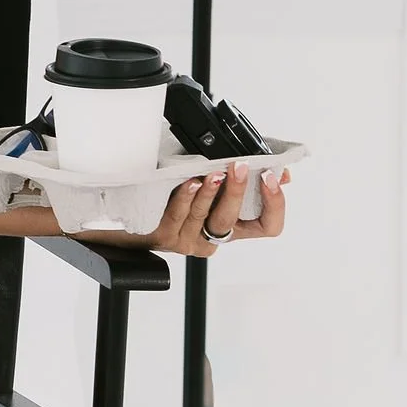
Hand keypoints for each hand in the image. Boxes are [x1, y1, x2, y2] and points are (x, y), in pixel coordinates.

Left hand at [147, 165, 290, 257]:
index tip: (272, 178)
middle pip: (234, 218)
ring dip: (212, 192)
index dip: (276, 204)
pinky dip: (186, 197)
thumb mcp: (213, 180)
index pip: (268, 225)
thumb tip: (281, 172)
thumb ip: (245, 177)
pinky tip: (190, 182)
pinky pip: (180, 216)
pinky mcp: (165, 237)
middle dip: (239, 190)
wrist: (125, 212)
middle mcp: (212, 236)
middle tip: (240, 167)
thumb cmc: (173, 191)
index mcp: (231, 224)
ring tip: (215, 171)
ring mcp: (188, 239)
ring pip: (207, 217)